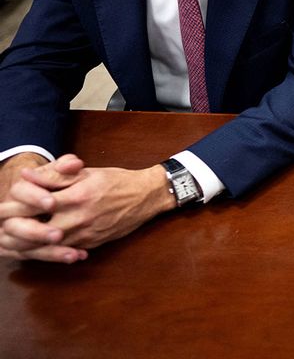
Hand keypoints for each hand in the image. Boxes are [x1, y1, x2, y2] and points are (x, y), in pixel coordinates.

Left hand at [1, 156, 174, 262]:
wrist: (147, 196)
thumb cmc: (117, 180)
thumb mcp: (86, 172)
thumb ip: (55, 175)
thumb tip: (27, 176)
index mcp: (76, 196)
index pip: (35, 204)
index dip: (14, 207)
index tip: (1, 208)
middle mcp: (78, 218)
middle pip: (35, 231)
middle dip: (13, 230)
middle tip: (0, 229)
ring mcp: (85, 235)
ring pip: (46, 248)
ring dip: (26, 245)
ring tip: (11, 241)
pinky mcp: (90, 245)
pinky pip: (62, 253)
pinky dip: (46, 252)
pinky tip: (35, 249)